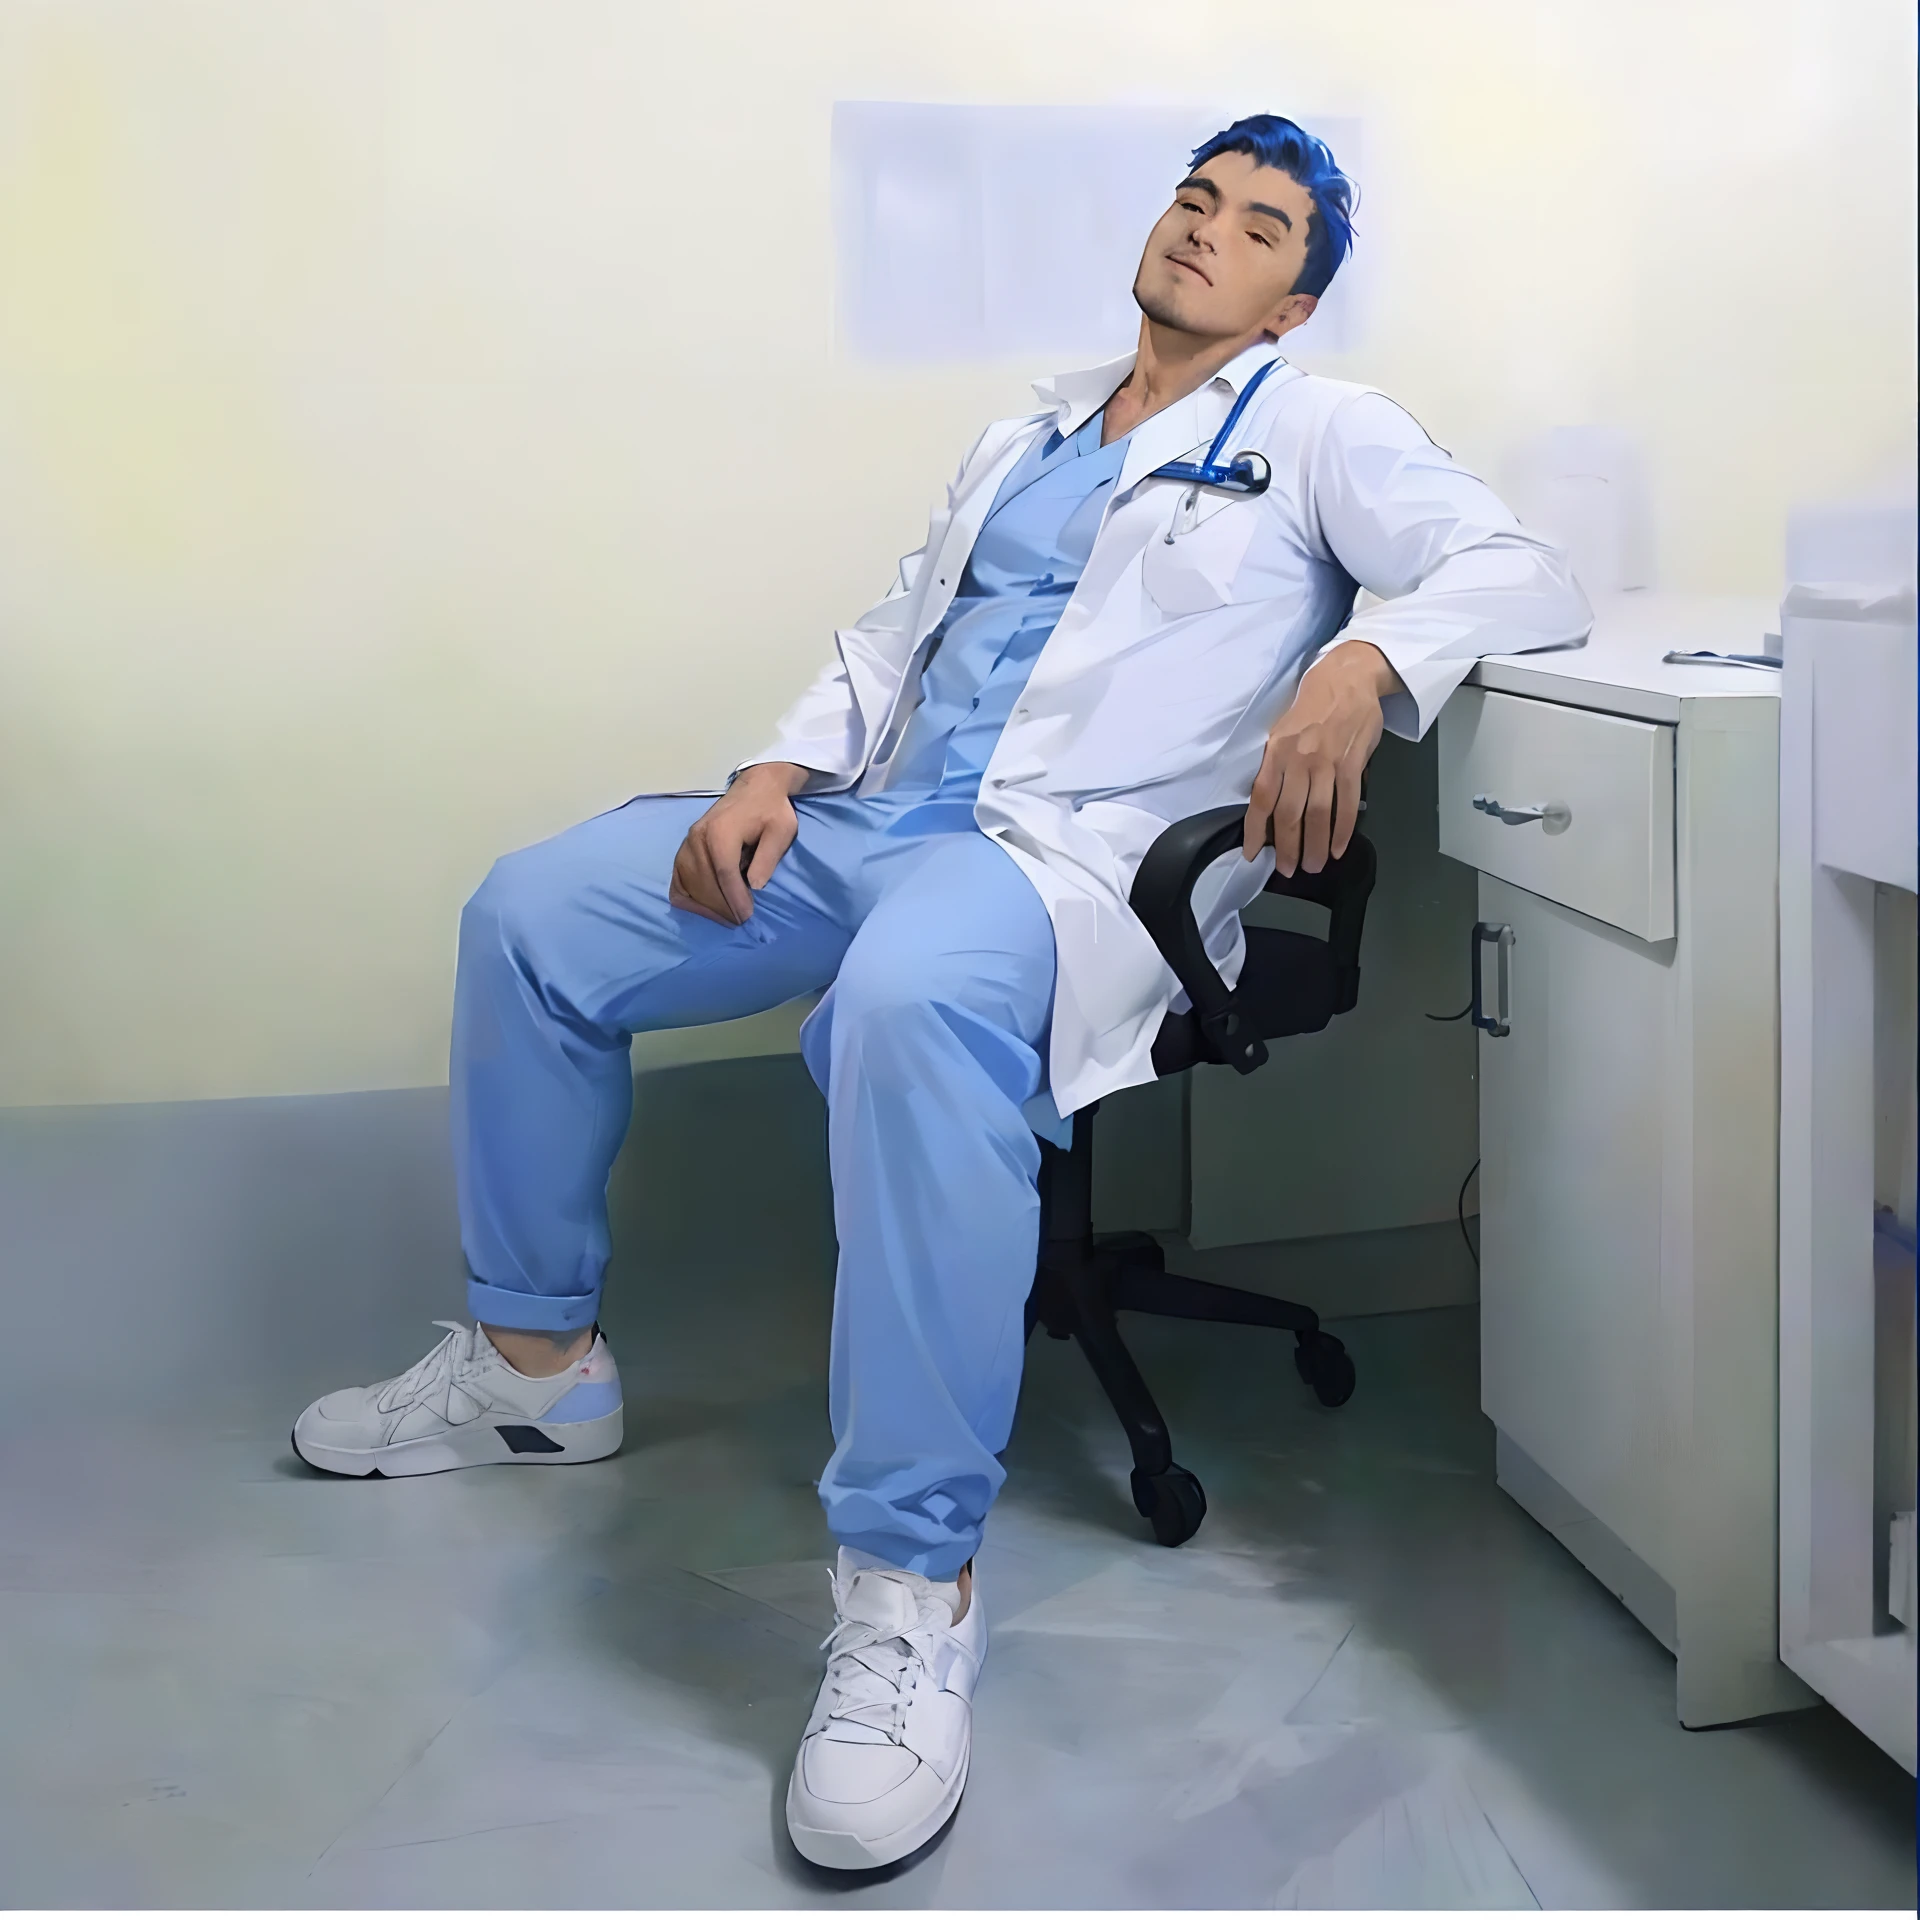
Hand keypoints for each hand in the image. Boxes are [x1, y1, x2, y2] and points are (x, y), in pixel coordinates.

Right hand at [669, 762, 808, 924]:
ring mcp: (687, 843)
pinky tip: (705, 907)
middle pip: (704, 884)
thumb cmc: (771, 810)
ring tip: (727, 916)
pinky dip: (689, 898)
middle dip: (722, 908)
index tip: (746, 917)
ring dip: (707, 906)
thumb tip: (754, 886)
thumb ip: (768, 857)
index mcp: (721, 832)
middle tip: (740, 921)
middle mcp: (697, 837)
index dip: (734, 900)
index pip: (724, 874)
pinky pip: (677, 881)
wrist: (755, 788)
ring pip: (688, 885)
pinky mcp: (683, 849)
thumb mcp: (782, 830)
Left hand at [1244, 640, 1399, 875]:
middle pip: (1289, 813)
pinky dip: (1343, 830)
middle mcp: (1298, 759)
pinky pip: (1346, 804)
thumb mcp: (1283, 730)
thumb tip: (1272, 803)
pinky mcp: (1352, 764)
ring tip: (1313, 866)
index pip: (1261, 798)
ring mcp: (1326, 763)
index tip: (1252, 853)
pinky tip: (1338, 848)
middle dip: (1287, 848)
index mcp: (1276, 751)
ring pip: (1318, 814)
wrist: (1348, 677)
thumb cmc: (1312, 706)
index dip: (1255, 830)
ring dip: (1315, 846)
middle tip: (1289, 870)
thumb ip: (1278, 764)